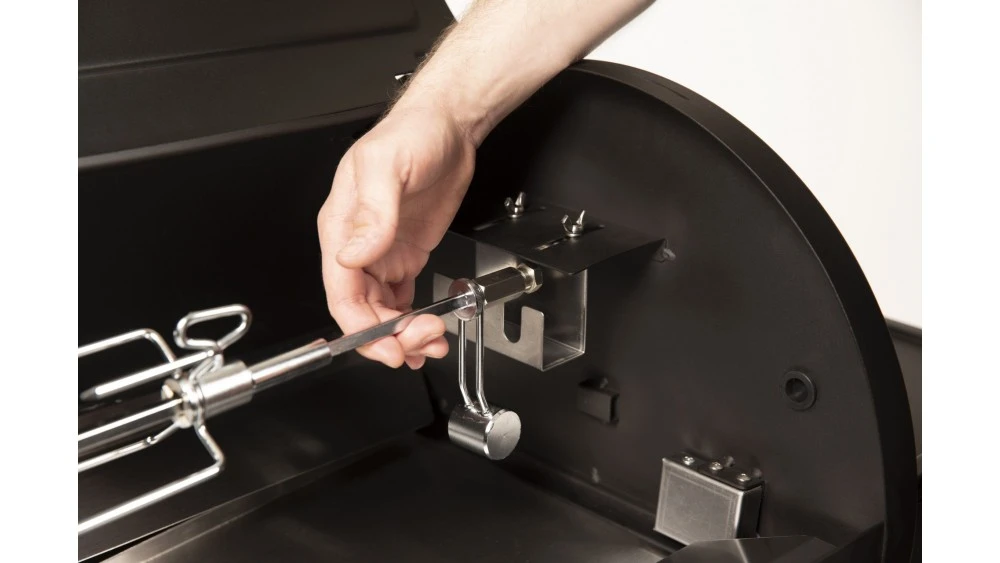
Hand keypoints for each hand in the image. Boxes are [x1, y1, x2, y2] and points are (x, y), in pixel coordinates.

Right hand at [318, 104, 475, 368]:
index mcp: (341, 227)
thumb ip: (372, 214)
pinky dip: (411, 321)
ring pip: (381, 311)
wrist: (448, 125)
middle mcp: (357, 245)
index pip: (341, 292)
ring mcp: (381, 252)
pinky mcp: (405, 254)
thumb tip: (354, 254)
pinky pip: (400, 299)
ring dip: (403, 334)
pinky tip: (426, 332)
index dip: (361, 328)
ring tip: (430, 342)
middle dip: (388, 336)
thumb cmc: (410, 133)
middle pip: (361, 310)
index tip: (387, 346)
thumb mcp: (387, 167)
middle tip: (421, 343)